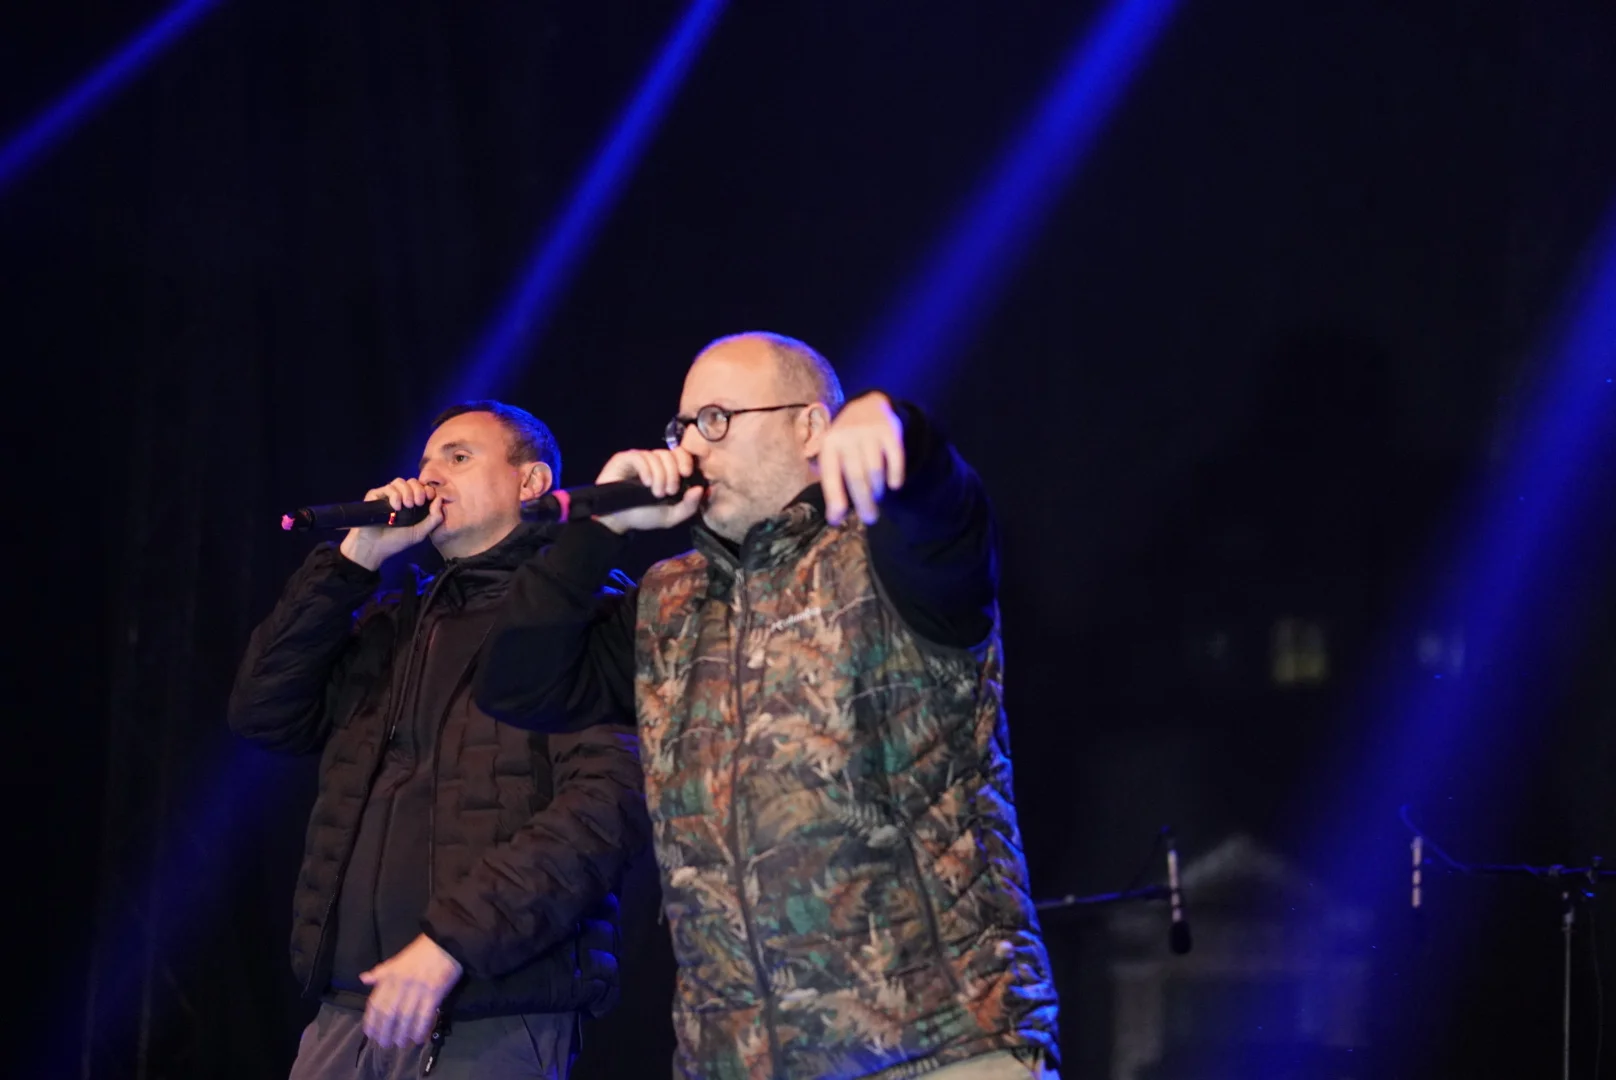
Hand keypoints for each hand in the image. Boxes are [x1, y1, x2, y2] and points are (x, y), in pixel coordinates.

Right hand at [338, 478, 443, 570]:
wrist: (375, 547)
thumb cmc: (396, 541)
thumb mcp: (420, 532)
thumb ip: (434, 518)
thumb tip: (440, 499)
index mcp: (413, 504)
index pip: (422, 488)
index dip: (427, 489)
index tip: (429, 497)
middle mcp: (401, 497)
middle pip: (412, 481)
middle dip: (418, 490)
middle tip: (418, 503)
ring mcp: (387, 495)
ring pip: (400, 481)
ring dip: (406, 492)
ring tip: (406, 506)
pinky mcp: (375, 495)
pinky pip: (387, 487)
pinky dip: (394, 495)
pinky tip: (396, 507)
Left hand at [359, 934, 462, 1048]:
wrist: (446, 942)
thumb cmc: (422, 950)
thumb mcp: (398, 959)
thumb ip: (382, 971)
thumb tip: (364, 978)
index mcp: (391, 975)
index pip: (376, 1002)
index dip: (371, 1020)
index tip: (370, 1033)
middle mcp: (401, 983)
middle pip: (389, 1013)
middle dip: (385, 1032)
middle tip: (385, 1044)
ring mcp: (418, 988)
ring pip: (406, 1017)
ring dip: (402, 1034)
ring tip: (401, 1044)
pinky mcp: (434, 992)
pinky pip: (424, 1015)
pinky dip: (420, 1029)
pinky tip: (418, 1038)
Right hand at [592, 448, 702, 533]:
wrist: (617, 521)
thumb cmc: (643, 515)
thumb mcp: (671, 515)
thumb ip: (689, 506)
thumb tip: (702, 489)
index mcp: (667, 470)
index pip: (680, 454)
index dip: (686, 460)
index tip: (686, 474)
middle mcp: (654, 462)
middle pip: (670, 454)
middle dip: (673, 473)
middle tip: (670, 491)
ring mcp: (639, 459)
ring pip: (656, 456)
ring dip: (660, 475)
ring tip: (656, 493)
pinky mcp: (624, 459)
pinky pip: (640, 457)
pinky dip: (646, 469)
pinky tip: (646, 483)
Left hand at [819, 393, 904, 525]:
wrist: (868, 405)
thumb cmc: (847, 440)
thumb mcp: (834, 453)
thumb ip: (833, 481)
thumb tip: (836, 517)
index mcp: (829, 445)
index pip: (830, 476)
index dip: (834, 499)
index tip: (837, 519)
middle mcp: (847, 437)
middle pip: (856, 477)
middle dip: (863, 502)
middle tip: (869, 518)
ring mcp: (869, 432)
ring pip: (875, 471)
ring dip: (877, 489)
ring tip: (877, 496)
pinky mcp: (890, 431)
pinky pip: (895, 459)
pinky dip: (895, 475)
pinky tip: (894, 484)